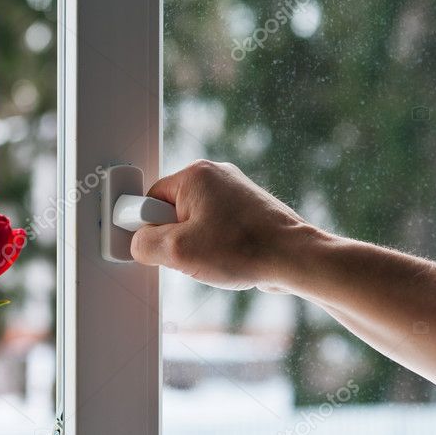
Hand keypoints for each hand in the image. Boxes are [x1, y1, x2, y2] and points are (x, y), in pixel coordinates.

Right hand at [130, 160, 317, 291]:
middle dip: (175, 238)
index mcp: (195, 174)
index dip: (148, 227)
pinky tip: (228, 258)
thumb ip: (144, 244)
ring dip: (195, 245)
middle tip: (192, 254)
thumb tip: (138, 243)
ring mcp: (234, 191)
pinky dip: (215, 246)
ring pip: (192, 223)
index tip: (162, 245)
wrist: (297, 259)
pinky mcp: (248, 209)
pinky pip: (214, 228)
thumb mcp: (177, 252)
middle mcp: (216, 175)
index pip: (148, 199)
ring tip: (216, 258)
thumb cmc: (245, 249)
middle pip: (170, 211)